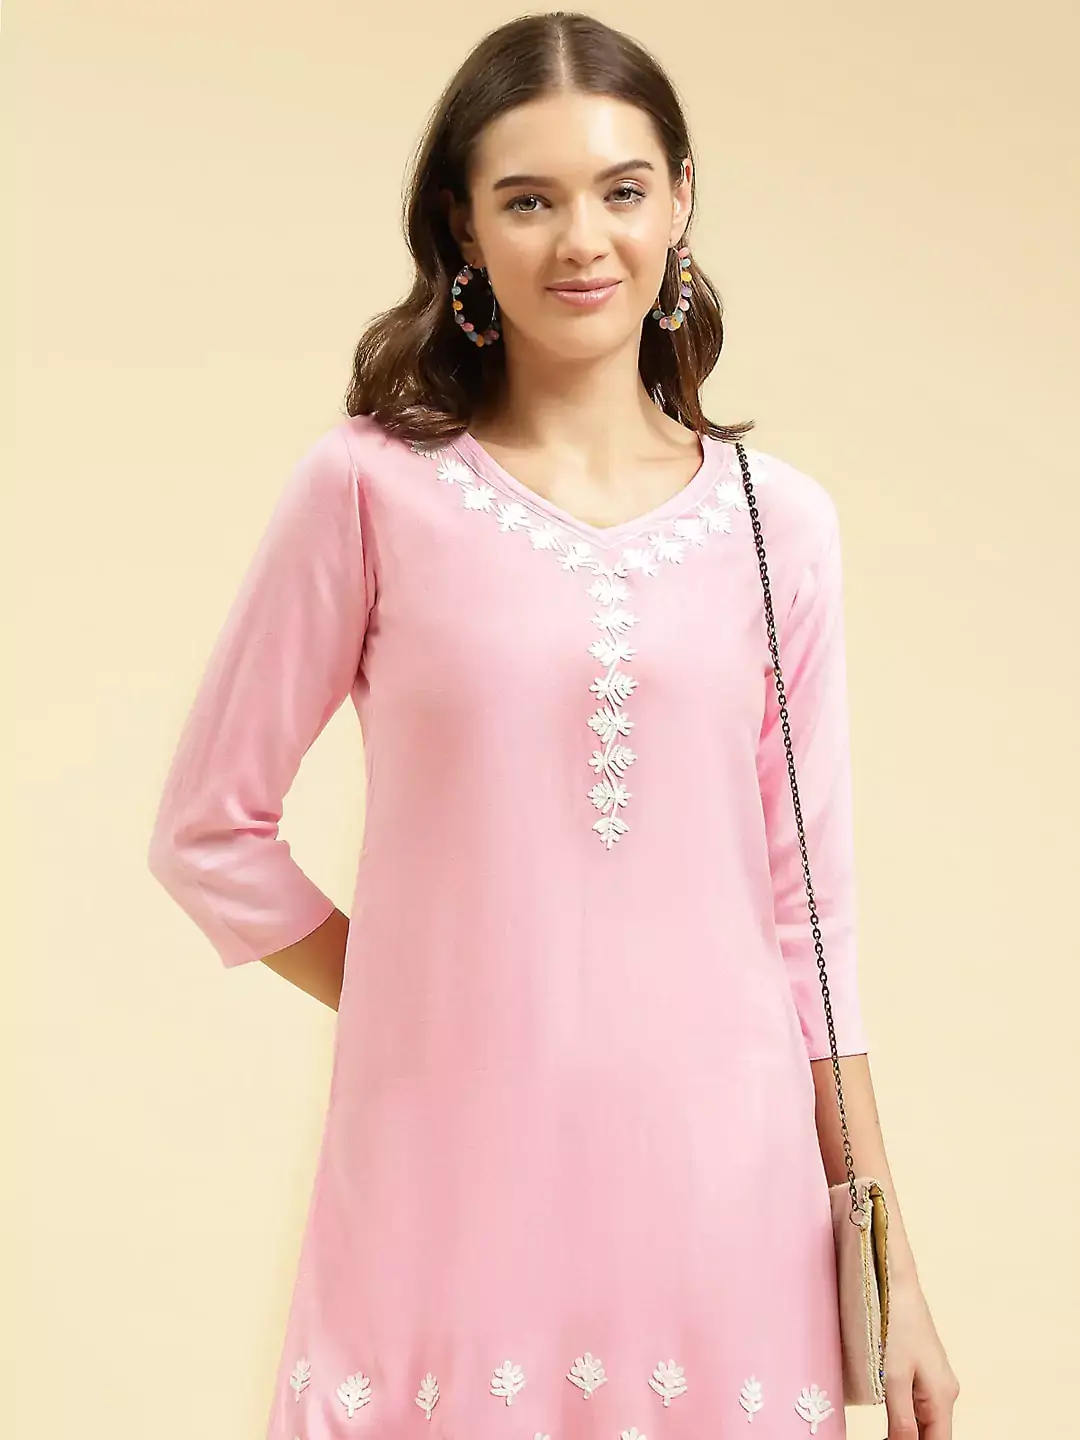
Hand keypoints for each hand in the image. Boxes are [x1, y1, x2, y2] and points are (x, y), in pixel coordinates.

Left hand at [883, 1273, 959, 1438]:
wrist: (892, 1279)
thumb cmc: (892, 1321)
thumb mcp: (893, 1375)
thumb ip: (901, 1418)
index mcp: (942, 1396)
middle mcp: (943, 1391)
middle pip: (930, 1434)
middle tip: (877, 1439)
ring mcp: (932, 1379)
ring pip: (922, 1420)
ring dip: (903, 1432)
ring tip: (878, 1434)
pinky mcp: (919, 1367)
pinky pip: (914, 1402)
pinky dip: (901, 1415)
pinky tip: (884, 1416)